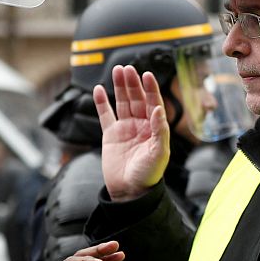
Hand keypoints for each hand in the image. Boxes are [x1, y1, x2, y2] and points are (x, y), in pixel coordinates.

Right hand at [93, 65, 169, 200]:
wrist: (129, 191)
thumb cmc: (148, 175)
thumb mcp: (159, 153)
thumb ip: (160, 130)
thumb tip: (159, 108)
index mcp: (154, 128)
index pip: (153, 103)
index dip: (150, 88)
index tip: (146, 75)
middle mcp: (140, 125)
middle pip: (136, 98)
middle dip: (132, 83)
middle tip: (127, 69)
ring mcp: (124, 129)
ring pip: (122, 102)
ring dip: (119, 87)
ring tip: (117, 71)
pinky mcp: (110, 135)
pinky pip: (105, 115)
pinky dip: (101, 102)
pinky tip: (100, 89)